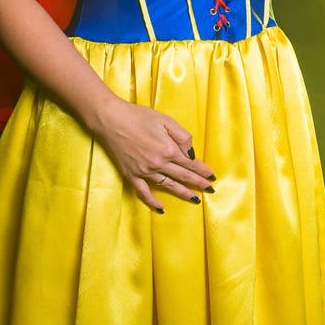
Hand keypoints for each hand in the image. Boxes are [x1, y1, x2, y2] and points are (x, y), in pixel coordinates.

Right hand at [95, 97, 215, 212]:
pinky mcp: (131, 175)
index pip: (190, 164)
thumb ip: (182, 136)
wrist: (112, 119)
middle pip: (182, 176)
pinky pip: (144, 192)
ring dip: (182, 193)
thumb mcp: (166, 120)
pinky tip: (161, 208)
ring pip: (168, 185)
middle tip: (210, 190)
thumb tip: (191, 152)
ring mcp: (144, 171)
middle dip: (198, 183)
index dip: (202, 171)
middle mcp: (158, 163)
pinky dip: (152, 201)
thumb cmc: (139, 116)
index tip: (212, 176)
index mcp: (168, 149)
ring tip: (195, 199)